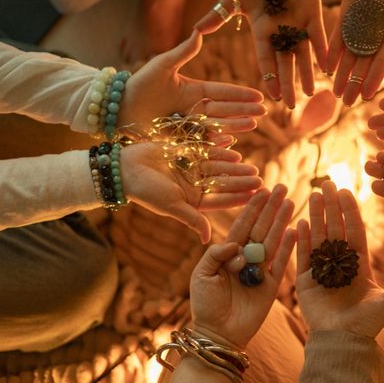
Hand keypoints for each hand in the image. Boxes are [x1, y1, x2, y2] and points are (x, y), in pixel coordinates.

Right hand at [120, 142, 262, 242]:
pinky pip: (204, 147)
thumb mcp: (172, 206)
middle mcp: (194, 185)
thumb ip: (192, 219)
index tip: (255, 195)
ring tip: (246, 162)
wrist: (124, 168)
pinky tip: (230, 141)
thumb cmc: (146, 190)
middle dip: (239, 180)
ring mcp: (191, 167)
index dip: (238, 197)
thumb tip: (208, 241)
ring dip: (231, 163)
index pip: (221, 200)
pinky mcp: (185, 151)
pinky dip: (217, 144)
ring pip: (216, 164)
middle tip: (258, 177)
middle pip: (222, 181)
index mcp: (193, 201)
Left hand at [121, 31, 265, 133]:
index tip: (258, 95)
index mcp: (194, 90)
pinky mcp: (181, 139)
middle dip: (244, 110)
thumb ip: (183, 52)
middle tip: (263, 112)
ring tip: (252, 125)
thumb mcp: (162, 65)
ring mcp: (189, 125)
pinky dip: (216, 142)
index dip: (240, 94)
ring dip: (235, 125)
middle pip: (224, 109)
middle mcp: (195, 108)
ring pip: (217, 125)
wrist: (118, 108)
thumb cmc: (139, 84)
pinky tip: (230, 143)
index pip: (222, 92)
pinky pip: (202, 142)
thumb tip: (199, 31)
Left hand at [189, 185, 296, 348]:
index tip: (261, 190)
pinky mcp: (271, 285)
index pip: (242, 225)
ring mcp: (260, 271)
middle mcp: (246, 258)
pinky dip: (288, 248)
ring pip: (273, 241)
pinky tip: (295, 231)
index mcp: (228, 253)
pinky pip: (282, 263)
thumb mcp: (202, 275)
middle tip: (282, 188)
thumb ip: (215, 255)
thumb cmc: (205, 304)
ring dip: (282, 221)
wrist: (217, 334)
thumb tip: (234, 243)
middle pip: (261, 228)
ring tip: (291, 202)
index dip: (252, 208)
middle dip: (271, 208)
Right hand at [196, 0, 326, 108]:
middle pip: (285, 62)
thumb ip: (218, 15)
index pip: (265, 59)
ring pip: (304, 53)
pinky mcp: (313, 12)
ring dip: (307, 72)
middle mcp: (280, 32)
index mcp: (261, 30)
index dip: (269, 78)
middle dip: (288, 83)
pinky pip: (320, 35)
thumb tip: (195, 30)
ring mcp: (298, 23)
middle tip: (292, 105)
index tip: (272, 97)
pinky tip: (327, 65)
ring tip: (311, 91)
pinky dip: (324, 49)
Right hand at [295, 181, 383, 337]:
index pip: (354, 231)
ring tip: (313, 195)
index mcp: (359, 265)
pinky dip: (302, 239)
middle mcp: (340, 264)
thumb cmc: (368, 325)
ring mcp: (322, 271)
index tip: (346, 191)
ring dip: (316, 216)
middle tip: (326, 184)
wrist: (342, 344)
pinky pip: (303, 256)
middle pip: (335, 228)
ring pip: (318, 237)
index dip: (350, 211)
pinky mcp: (306, 282)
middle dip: (331, 206)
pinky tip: (300, 222)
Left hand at [328, 0, 383, 105]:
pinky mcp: (347, 16)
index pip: (383, 59)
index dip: (374, 77)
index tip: (367, 95)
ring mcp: (360, 27)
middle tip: (346, 103)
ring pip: (349, 56)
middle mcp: (377, 35)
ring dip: (342, 73)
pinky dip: (331, 51)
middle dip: (355, 83)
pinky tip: (325, 67)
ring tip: (335, 93)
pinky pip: (338, 37)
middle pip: (364, 64)